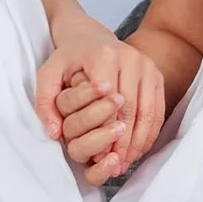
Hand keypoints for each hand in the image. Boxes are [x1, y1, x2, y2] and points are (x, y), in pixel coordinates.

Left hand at [33, 24, 165, 180]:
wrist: (89, 36)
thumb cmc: (68, 59)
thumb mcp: (48, 74)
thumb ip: (45, 102)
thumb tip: (54, 133)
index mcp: (104, 56)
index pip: (109, 104)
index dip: (107, 134)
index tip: (101, 158)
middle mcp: (130, 57)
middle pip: (132, 109)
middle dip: (125, 142)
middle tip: (117, 166)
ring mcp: (147, 65)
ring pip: (149, 110)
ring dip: (140, 140)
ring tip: (128, 161)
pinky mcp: (156, 73)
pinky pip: (158, 108)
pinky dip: (151, 131)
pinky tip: (140, 147)